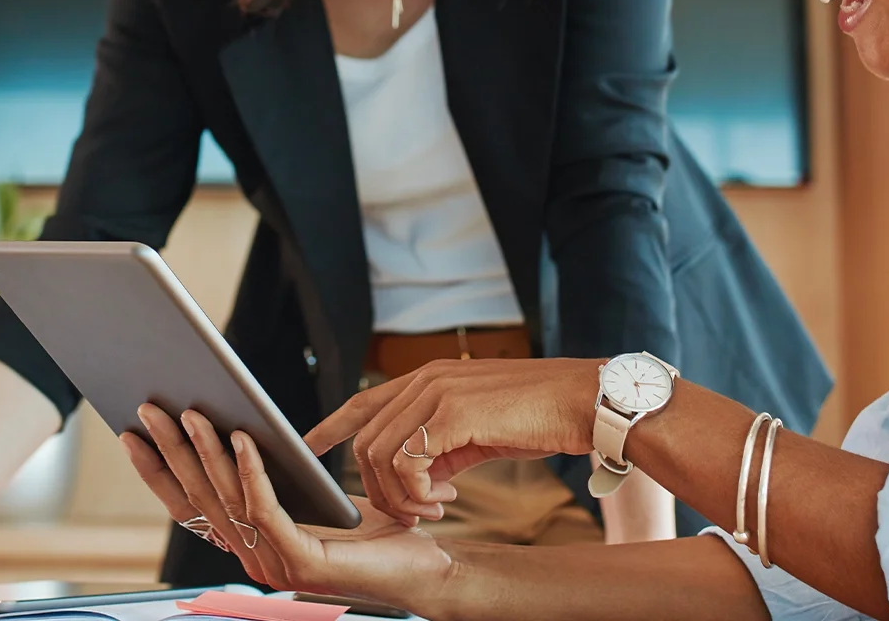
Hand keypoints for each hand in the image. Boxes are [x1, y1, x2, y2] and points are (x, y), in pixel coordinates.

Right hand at [122, 405, 451, 605]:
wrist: (424, 564)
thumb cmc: (375, 530)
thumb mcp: (316, 496)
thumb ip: (279, 478)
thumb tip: (241, 430)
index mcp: (252, 543)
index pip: (191, 505)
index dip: (158, 470)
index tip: (133, 433)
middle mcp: (253, 558)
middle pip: (199, 498)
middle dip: (170, 451)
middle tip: (149, 409)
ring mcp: (274, 564)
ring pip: (227, 500)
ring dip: (205, 452)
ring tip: (191, 412)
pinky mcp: (302, 561)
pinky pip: (266, 508)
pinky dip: (251, 470)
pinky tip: (243, 438)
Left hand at [304, 357, 598, 523]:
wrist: (581, 401)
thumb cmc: (538, 415)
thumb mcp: (479, 428)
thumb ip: (442, 443)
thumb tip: (420, 476)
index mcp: (431, 377)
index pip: (364, 400)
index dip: (331, 425)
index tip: (307, 446)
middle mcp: (426, 378)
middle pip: (366, 440)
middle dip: (379, 488)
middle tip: (417, 511)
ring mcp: (437, 392)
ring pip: (379, 455)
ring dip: (400, 496)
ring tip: (434, 508)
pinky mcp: (452, 413)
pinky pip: (407, 463)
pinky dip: (417, 492)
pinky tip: (446, 498)